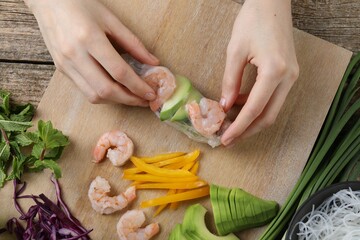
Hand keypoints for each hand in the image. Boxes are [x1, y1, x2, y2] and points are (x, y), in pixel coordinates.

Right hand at [24, 0, 158, 105]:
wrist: (48, 1)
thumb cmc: (81, 5)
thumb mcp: (111, 20)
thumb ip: (133, 43)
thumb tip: (153, 62)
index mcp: (90, 39)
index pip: (119, 72)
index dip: (138, 86)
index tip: (151, 93)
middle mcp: (75, 55)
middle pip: (106, 90)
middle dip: (129, 99)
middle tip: (145, 100)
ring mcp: (66, 65)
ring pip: (94, 95)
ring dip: (116, 101)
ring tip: (132, 97)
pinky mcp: (62, 70)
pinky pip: (85, 90)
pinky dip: (103, 95)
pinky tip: (115, 91)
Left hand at [220, 0, 298, 145]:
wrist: (272, 3)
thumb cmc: (253, 20)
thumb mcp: (235, 51)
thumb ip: (230, 81)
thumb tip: (225, 105)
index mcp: (274, 72)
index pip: (254, 109)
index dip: (239, 127)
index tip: (225, 139)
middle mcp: (288, 78)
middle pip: (269, 116)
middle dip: (248, 131)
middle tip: (229, 138)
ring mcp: (291, 76)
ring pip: (273, 109)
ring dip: (252, 120)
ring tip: (232, 124)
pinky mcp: (289, 73)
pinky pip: (273, 97)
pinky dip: (257, 105)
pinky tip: (239, 104)